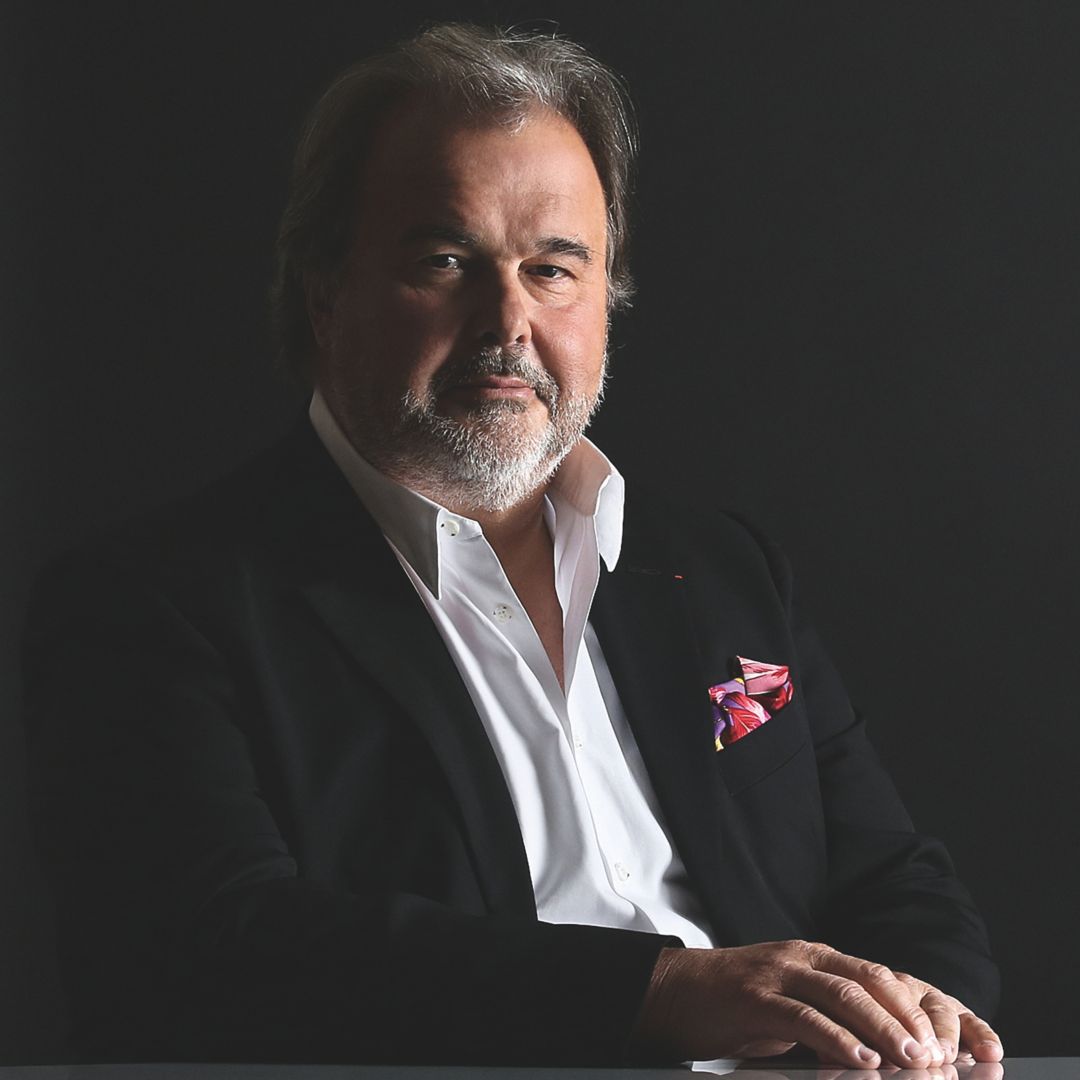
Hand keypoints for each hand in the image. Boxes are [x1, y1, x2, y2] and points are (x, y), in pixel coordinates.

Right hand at [629, 940, 1002, 1067]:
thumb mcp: (791, 1002)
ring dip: (884, 1029)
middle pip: (871, 980)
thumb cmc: (735, 1003)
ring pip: (844, 994)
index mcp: (817, 957)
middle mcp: (803, 957)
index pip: (881, 976)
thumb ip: (831, 1015)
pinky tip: (861, 1062)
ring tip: (913, 1060)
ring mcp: (779, 973)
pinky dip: (837, 1040)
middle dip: (910, 1018)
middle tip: (939, 1056)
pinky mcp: (755, 996)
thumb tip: (881, 1050)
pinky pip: (804, 1016)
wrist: (674, 991)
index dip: (918, 1007)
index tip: (949, 1042)